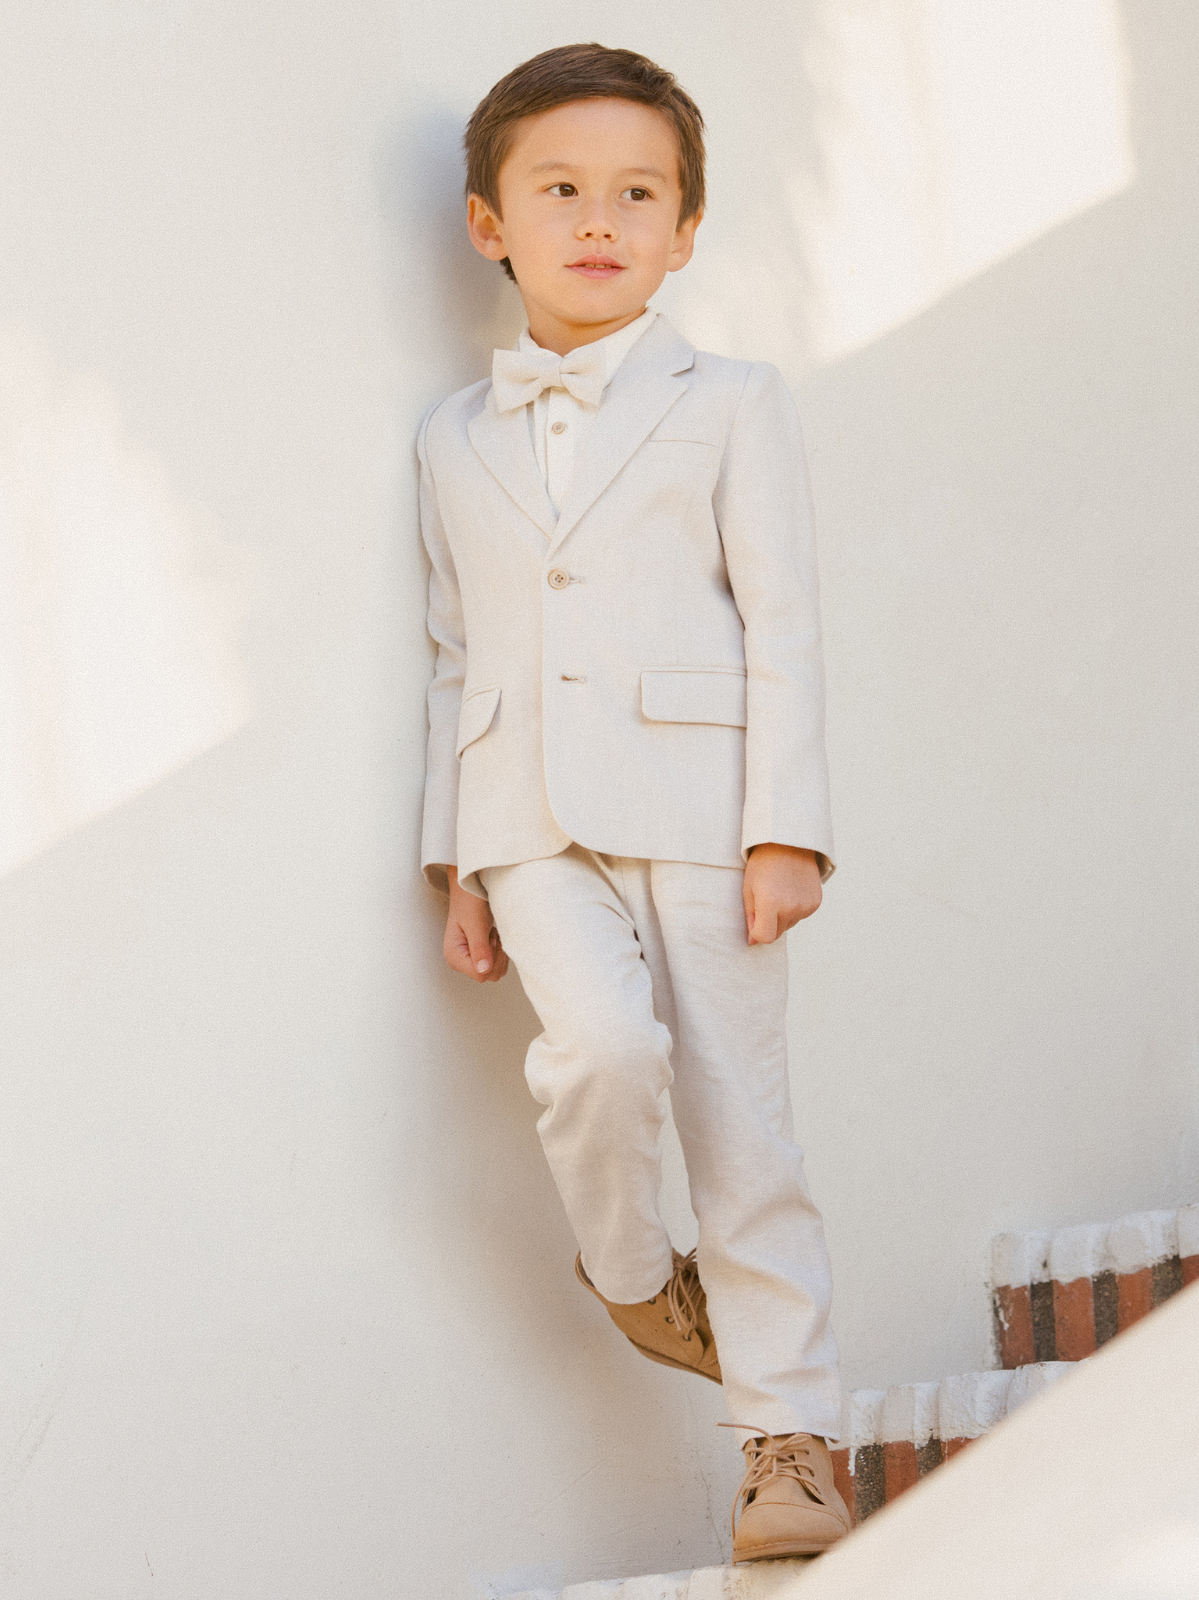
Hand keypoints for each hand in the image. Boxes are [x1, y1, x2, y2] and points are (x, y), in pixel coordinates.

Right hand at [443, 867, 509, 982]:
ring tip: (491, 931)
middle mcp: (461, 962)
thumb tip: (483, 970)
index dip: (491, 957)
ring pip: (497, 970)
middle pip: (490, 975)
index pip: (481, 975)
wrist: (471, 887)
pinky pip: (500, 962)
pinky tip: (494, 934)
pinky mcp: (481, 955)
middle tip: (490, 932)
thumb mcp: (475, 922)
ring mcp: (471, 960)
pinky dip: (502, 948)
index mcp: (453, 956)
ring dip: (500, 950)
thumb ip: (479, 947)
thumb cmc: (469, 900)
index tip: (488, 936)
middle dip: (496, 954)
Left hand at [743, 844, 821, 944]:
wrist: (789, 842)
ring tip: (779, 891)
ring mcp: (806, 906)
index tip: (753, 920)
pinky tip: (790, 890)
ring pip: (789, 925)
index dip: (756, 932)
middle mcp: (791, 907)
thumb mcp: (748, 888)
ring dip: (781, 916)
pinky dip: (794, 909)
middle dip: (768, 923)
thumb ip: (750, 917)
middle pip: (776, 933)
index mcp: (771, 902)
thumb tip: (753, 942)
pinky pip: (800, 916)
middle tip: (765, 899)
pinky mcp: (816, 903)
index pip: (764, 937)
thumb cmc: (763, 864)